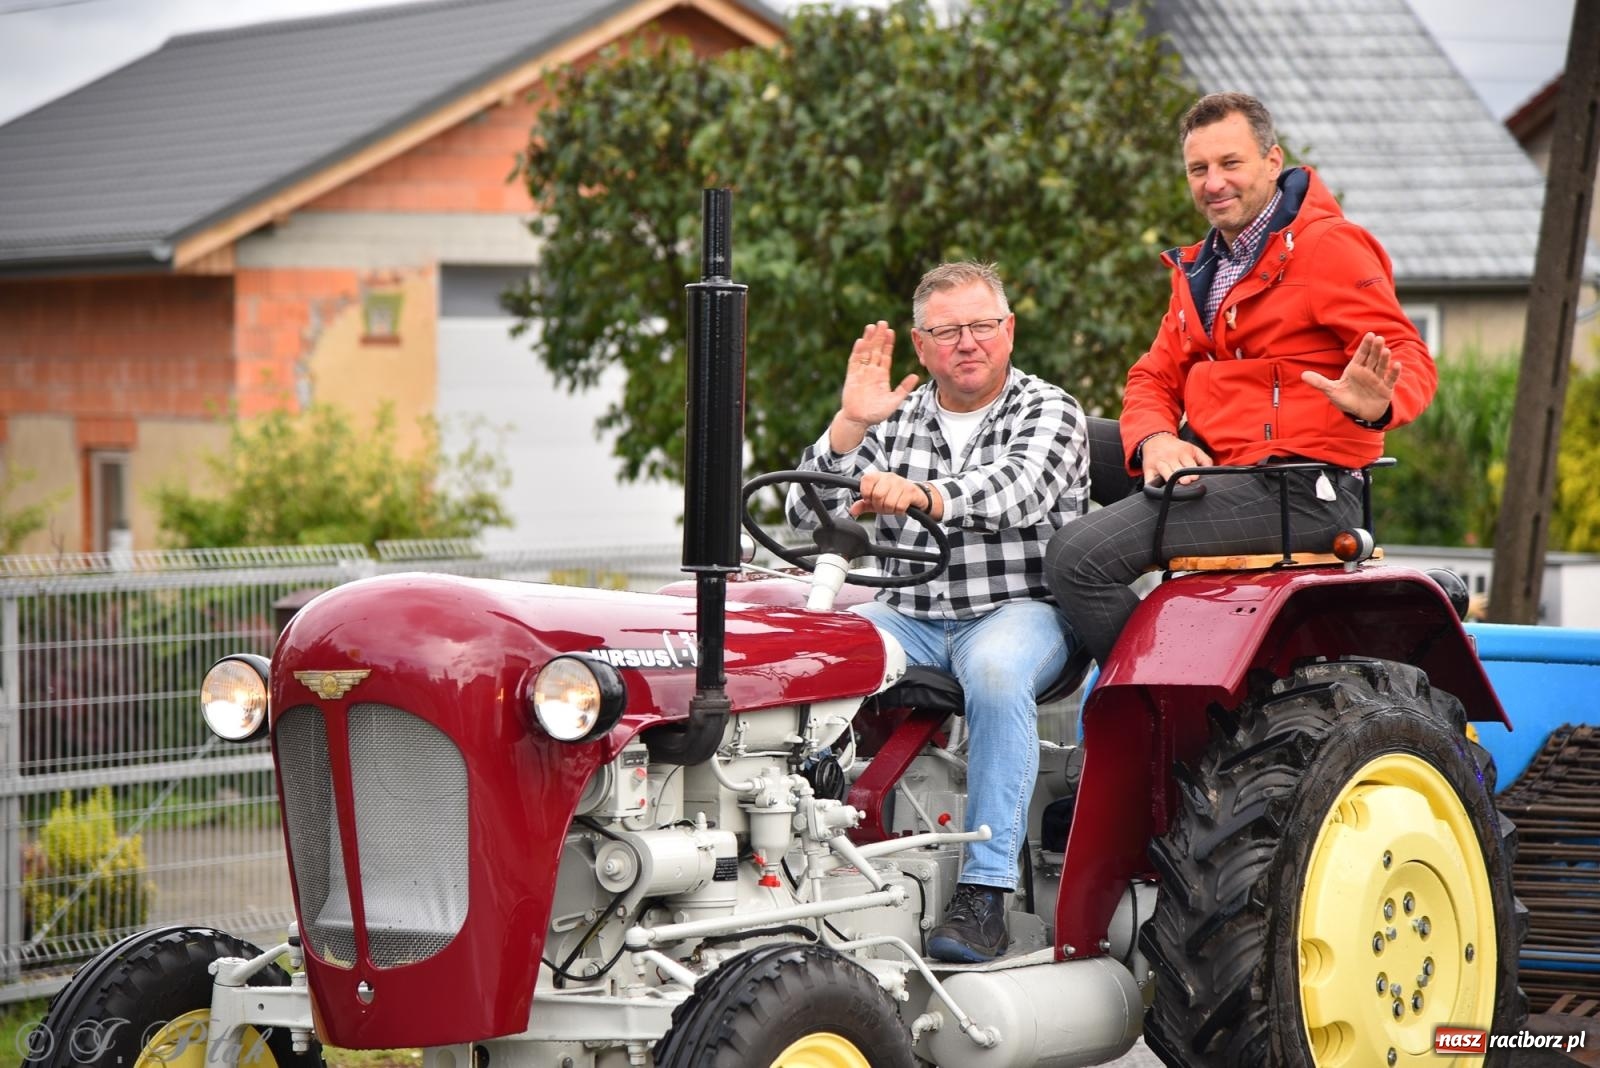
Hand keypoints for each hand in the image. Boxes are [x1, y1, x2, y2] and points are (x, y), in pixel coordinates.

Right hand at [830, 322, 919, 451]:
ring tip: (871, 327)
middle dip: (879, 337)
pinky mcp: (851, 377)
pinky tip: (861, 341)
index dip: (888, 344)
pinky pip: (854, 362)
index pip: (886, 355)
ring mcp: (861, 373)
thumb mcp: (894, 401)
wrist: (859, 420)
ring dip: (868, 340)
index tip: (891, 331)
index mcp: (881, 375)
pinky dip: (858, 352)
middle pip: (876, 350)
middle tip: (883, 322)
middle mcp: (871, 371)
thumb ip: (904, 388)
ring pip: (865, 352)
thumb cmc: (876, 413)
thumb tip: (916, 376)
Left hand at [849, 470, 937, 518]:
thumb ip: (863, 505)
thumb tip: (852, 511)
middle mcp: (889, 477)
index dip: (866, 493)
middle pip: (877, 495)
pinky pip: (899, 506)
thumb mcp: (876, 501)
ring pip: (888, 503)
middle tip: (884, 506)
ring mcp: (901, 483)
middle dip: (879, 506)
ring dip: (890, 510)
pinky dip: (899, 511)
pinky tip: (901, 508)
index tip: (870, 499)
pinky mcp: (910, 491)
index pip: (867, 480)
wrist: (917, 495)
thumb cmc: (894, 497)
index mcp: (879, 476)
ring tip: (893, 507)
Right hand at [1141, 433, 1212, 485]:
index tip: (1195, 478)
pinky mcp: (1148, 469)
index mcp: (1183, 453)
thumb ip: (1204, 459)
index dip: (1193, 472)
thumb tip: (1212, 471)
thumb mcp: (1193, 449)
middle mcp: (1170, 457)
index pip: (1189, 464)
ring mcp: (1158, 463)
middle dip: (1181, 475)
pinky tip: (1155, 490)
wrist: (1156, 440)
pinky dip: (1151, 485)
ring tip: (1174, 486)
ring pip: (1163, 471)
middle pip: (1176, 469)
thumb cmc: (1177, 448)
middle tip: (1186, 481)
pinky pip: (1148, 478)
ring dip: (1169, 478)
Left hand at [1301, 332, 1400, 422]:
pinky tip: (1396, 365)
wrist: (1361, 413)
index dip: (1365, 346)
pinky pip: (1390, 380)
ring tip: (1385, 350)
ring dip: (1384, 359)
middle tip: (1378, 338)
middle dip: (1375, 349)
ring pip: (1381, 367)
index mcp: (1355, 369)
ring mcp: (1377, 380)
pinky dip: (1393, 373)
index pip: (1360, 355)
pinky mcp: (1385, 389)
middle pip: (1372, 358)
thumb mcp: (1332, 391)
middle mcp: (1367, 372)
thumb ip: (1319, 382)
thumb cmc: (1347, 399)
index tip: (1369, 334)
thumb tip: (1302, 375)